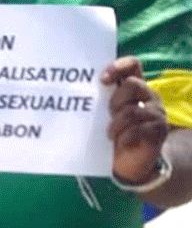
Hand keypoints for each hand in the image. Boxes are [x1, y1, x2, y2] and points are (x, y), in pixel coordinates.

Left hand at [102, 56, 168, 183]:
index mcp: (132, 85)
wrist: (126, 163)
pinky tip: (121, 143)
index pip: (132, 65)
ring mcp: (156, 112)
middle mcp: (147, 94)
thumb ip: (95, 97)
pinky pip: (138, 130)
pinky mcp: (159, 129)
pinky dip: (125, 138)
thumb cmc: (108, 132)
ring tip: (110, 134)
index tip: (102, 79)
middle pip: (132, 85)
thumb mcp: (100, 112)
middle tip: (108, 115)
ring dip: (116, 124)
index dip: (118, 66)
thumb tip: (67, 85)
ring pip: (133, 110)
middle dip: (115, 101)